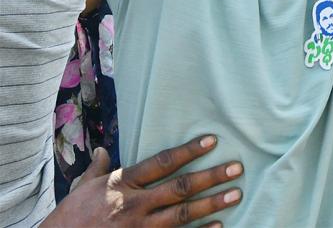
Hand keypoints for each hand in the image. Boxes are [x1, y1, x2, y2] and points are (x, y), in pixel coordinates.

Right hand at [42, 136, 242, 226]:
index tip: (212, 141)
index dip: (188, 150)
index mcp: (122, 184)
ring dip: (212, 204)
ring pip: (183, 215)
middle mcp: (135, 205)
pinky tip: (218, 227)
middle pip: (180, 188)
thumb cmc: (68, 219)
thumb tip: (103, 151)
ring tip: (235, 194)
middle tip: (236, 168)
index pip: (161, 162)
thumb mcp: (81, 189)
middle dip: (211, 177)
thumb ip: (97, 170)